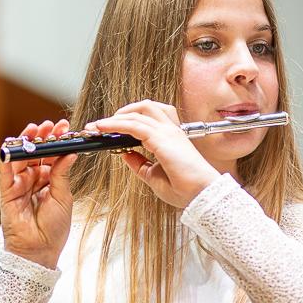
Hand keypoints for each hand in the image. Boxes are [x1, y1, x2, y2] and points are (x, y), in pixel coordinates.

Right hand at [0, 119, 77, 268]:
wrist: (40, 249)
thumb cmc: (54, 228)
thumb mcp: (63, 196)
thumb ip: (62, 173)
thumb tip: (70, 152)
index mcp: (48, 180)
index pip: (51, 155)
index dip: (57, 141)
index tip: (66, 128)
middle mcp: (33, 179)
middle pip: (35, 152)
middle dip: (43, 136)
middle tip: (52, 125)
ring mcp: (19, 183)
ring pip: (20, 156)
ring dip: (27, 141)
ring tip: (36, 130)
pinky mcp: (6, 190)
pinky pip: (5, 170)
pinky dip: (8, 156)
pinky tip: (13, 144)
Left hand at [86, 100, 220, 207]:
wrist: (202, 195)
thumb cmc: (186, 189)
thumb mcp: (154, 176)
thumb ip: (140, 164)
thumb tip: (125, 154)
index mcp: (170, 139)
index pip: (147, 119)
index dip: (126, 121)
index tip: (107, 130)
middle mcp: (170, 131)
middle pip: (144, 108)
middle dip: (121, 113)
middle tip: (101, 125)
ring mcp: (167, 132)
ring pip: (138, 112)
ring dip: (116, 116)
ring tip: (100, 125)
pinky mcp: (162, 138)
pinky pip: (133, 125)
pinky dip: (115, 124)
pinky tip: (103, 128)